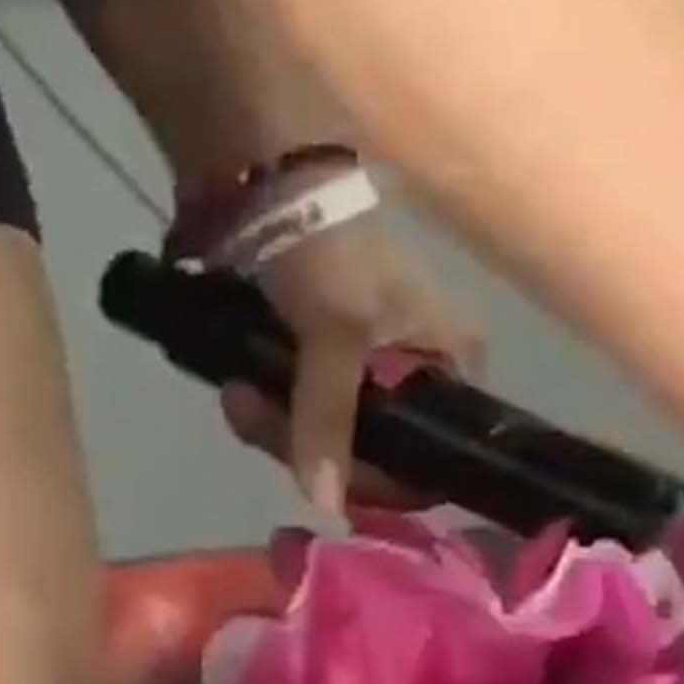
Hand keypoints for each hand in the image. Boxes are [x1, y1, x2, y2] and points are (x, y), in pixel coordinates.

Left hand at [221, 222, 483, 519]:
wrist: (259, 176)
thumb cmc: (325, 246)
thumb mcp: (336, 330)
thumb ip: (331, 417)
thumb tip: (325, 507)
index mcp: (449, 357)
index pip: (434, 456)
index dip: (381, 478)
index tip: (323, 471)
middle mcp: (414, 366)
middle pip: (369, 451)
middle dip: (305, 442)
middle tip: (253, 409)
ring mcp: (359, 361)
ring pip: (322, 434)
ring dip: (273, 423)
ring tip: (235, 390)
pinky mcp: (308, 352)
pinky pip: (291, 407)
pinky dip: (263, 404)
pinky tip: (234, 384)